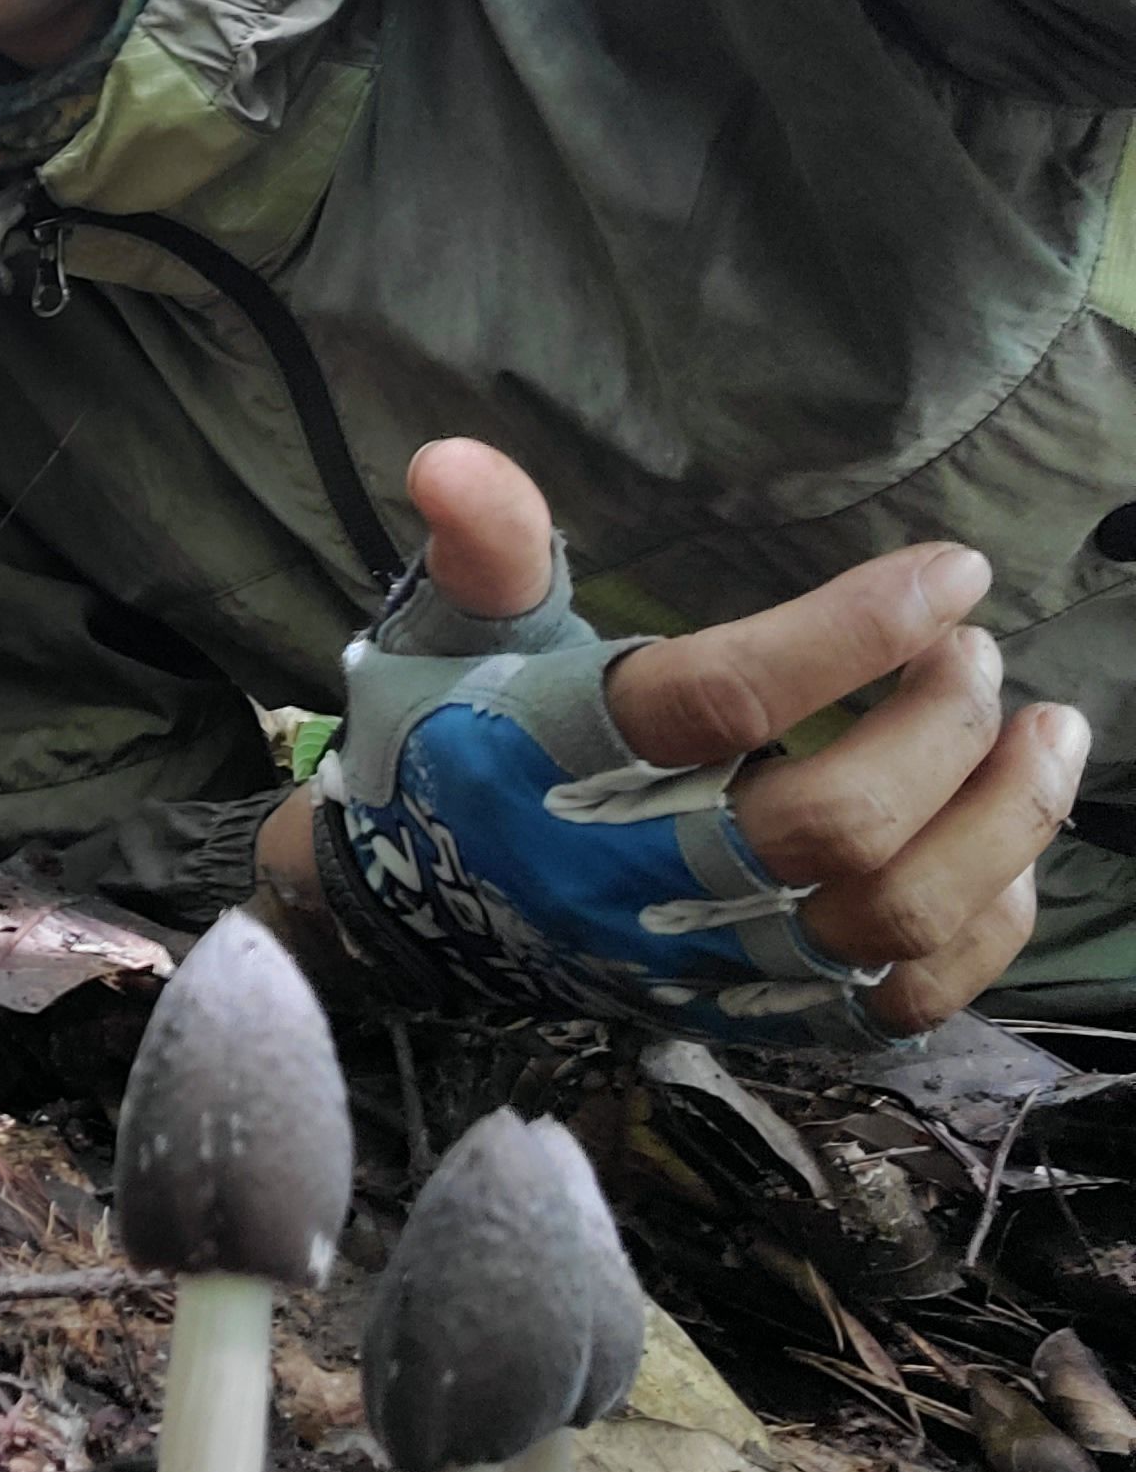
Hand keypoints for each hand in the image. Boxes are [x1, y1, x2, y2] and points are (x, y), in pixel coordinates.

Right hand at [400, 438, 1082, 1033]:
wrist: (423, 918)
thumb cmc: (459, 753)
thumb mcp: (454, 639)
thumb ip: (486, 547)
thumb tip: (452, 454)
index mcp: (568, 765)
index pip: (724, 701)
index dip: (852, 632)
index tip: (954, 571)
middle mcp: (646, 875)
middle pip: (833, 824)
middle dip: (940, 725)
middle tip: (977, 653)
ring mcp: (714, 960)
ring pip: (891, 915)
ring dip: (1003, 819)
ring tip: (1048, 730)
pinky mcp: (764, 1017)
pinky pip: (910, 996)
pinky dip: (988, 920)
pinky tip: (1009, 837)